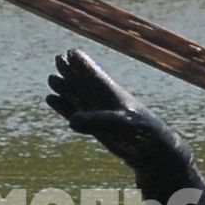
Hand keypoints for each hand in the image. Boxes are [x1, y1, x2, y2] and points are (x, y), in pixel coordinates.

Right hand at [45, 49, 185, 172]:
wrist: (152, 151)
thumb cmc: (142, 133)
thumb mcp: (121, 124)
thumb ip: (97, 121)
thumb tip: (72, 121)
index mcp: (110, 92)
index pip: (93, 72)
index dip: (82, 63)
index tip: (71, 53)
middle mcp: (102, 99)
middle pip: (83, 81)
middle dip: (70, 71)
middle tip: (58, 58)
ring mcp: (98, 112)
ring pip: (77, 96)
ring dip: (65, 88)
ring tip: (52, 79)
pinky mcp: (95, 126)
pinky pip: (75, 112)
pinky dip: (63, 107)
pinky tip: (52, 100)